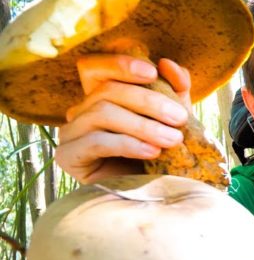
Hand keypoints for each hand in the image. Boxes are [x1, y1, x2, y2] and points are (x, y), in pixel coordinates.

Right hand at [55, 55, 190, 183]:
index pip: (95, 66)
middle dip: (148, 102)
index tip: (153, 72)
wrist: (151, 195)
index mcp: (99, 96)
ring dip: (143, 126)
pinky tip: (152, 152)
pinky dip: (128, 144)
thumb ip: (173, 90)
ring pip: (102, 114)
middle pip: (105, 91)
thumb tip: (168, 64)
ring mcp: (70, 133)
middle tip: (179, 119)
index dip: (120, 64)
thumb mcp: (171, 118)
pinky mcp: (68, 156)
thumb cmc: (159, 153)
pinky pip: (96, 141)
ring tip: (173, 140)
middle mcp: (79, 111)